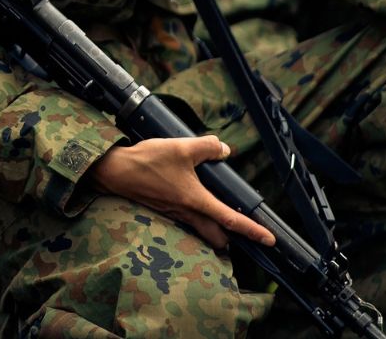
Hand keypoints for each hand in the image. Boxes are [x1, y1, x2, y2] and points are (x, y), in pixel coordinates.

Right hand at [86, 135, 275, 249]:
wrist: (116, 172)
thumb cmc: (147, 161)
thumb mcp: (181, 147)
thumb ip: (206, 147)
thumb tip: (223, 149)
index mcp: (196, 201)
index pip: (231, 220)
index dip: (253, 231)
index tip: (270, 240)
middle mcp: (187, 212)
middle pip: (217, 237)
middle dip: (231, 239)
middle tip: (243, 231)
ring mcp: (175, 213)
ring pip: (202, 231)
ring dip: (215, 230)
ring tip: (222, 218)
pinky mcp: (165, 210)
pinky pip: (188, 222)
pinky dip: (199, 219)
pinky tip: (196, 202)